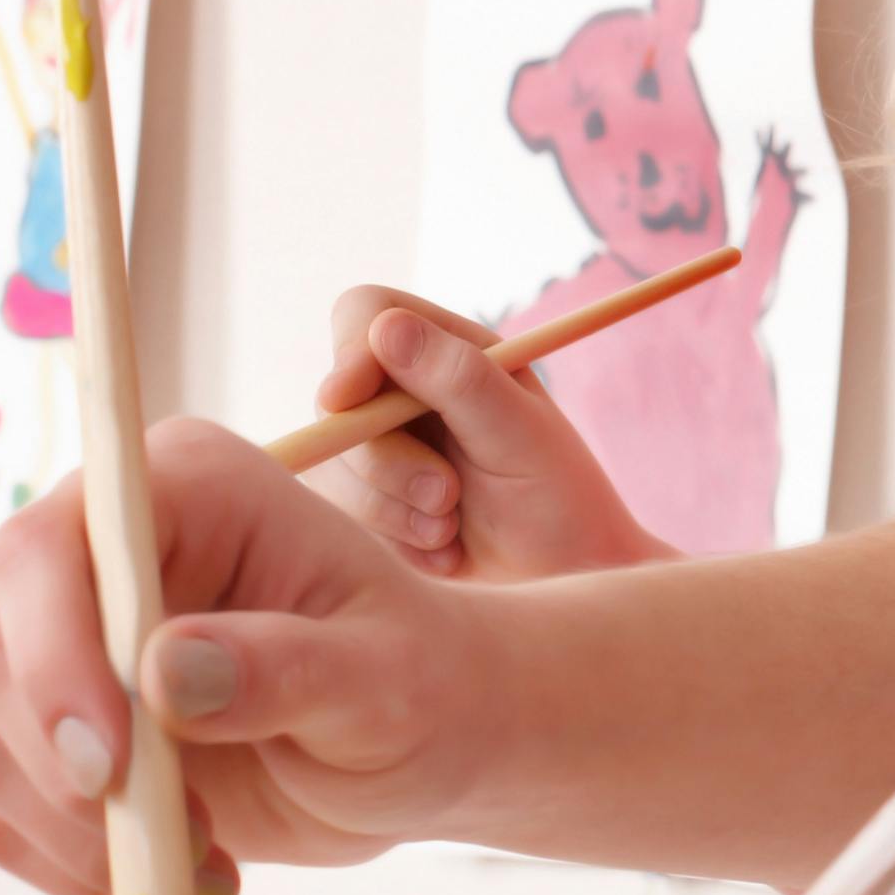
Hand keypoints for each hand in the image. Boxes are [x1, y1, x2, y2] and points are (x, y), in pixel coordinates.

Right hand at [0, 425, 501, 894]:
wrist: (429, 743)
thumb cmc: (425, 684)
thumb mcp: (388, 679)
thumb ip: (290, 668)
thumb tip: (163, 673)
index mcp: (184, 491)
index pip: (50, 548)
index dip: (53, 653)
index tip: (110, 763)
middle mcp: (103, 557)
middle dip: (66, 767)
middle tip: (176, 837)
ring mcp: (68, 648)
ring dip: (80, 832)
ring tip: (208, 862)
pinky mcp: (60, 735)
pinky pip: (4, 813)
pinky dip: (74, 865)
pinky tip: (181, 873)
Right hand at [316, 286, 671, 582]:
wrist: (563, 579)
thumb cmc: (559, 500)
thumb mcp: (521, 435)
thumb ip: (461, 379)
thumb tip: (385, 327)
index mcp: (450, 351)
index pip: (364, 315)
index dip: (346, 352)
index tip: (346, 400)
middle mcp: (405, 393)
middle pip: (334, 403)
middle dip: (387, 462)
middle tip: (447, 497)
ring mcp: (378, 447)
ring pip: (331, 465)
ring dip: (392, 508)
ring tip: (453, 528)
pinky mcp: (364, 501)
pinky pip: (337, 514)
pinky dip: (390, 539)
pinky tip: (442, 551)